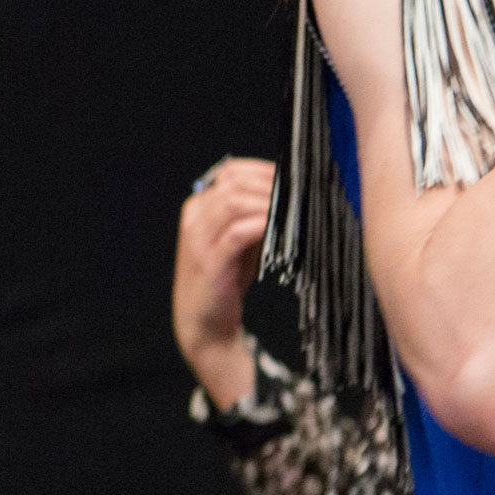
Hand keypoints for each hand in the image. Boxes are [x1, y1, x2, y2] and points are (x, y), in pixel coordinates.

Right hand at [172, 157, 272, 405]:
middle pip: (232, 183)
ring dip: (267, 203)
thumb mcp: (239, 241)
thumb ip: (254, 216)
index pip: (231, 173)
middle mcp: (193, 218)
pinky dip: (260, 226)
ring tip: (293, 210)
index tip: (294, 178)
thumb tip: (290, 192)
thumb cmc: (226, 279)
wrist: (203, 324)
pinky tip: (279, 228)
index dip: (264, 170)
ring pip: (232, 203)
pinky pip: (236, 234)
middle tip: (300, 193)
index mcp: (198, 207)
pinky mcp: (209, 264)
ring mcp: (197, 241)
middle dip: (269, 184)